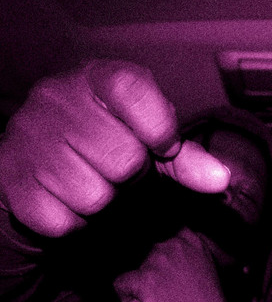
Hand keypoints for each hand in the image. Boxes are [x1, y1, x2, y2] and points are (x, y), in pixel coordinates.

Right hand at [0, 60, 229, 236]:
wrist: (41, 161)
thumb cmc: (108, 145)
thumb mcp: (151, 144)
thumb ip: (185, 159)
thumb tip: (220, 180)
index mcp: (96, 78)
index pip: (132, 91)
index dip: (157, 129)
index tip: (159, 143)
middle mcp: (55, 98)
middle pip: (124, 160)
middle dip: (130, 176)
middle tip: (116, 169)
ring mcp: (27, 138)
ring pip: (95, 196)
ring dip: (104, 203)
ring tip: (92, 181)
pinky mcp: (11, 180)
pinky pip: (65, 222)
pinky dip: (76, 223)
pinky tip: (68, 200)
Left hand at [113, 228, 252, 301]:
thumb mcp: (204, 270)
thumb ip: (185, 257)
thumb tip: (158, 260)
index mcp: (191, 239)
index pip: (160, 234)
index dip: (160, 260)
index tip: (170, 278)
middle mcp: (174, 244)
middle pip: (145, 255)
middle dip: (152, 276)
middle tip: (171, 295)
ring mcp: (158, 260)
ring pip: (133, 271)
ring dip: (143, 289)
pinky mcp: (144, 280)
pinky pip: (120, 284)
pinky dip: (128, 299)